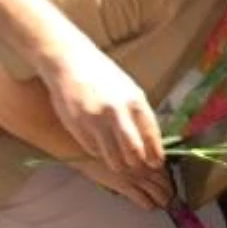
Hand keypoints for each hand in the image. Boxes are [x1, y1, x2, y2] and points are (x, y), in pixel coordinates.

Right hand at [41, 42, 163, 170]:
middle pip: (133, 152)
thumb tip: (152, 143)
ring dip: (118, 164)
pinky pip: (93, 150)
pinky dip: (99, 152)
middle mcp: (117, 112)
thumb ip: (139, 114)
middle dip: (137, 163)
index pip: (151, 137)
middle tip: (136, 165)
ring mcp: (96, 120)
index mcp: (135, 101)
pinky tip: (99, 144)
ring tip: (119, 162)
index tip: (156, 163)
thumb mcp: (129, 90)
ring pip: (113, 157)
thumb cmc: (104, 77)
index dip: (155, 155)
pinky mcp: (78, 126)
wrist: (70, 62)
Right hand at [71, 155, 172, 210]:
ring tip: (165, 204)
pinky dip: (148, 203)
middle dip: (169, 191)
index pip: (163, 168)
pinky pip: (141, 198)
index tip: (172, 184)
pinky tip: (150, 207)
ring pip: (155, 190)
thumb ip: (135, 157)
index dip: (169, 178)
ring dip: (162, 199)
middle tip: (173, 199)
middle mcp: (142, 165)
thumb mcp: (123, 148)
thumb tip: (146, 165)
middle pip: (162, 181)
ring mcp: (134, 176)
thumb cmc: (102, 147)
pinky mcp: (123, 186)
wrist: (85, 150)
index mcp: (143, 154)